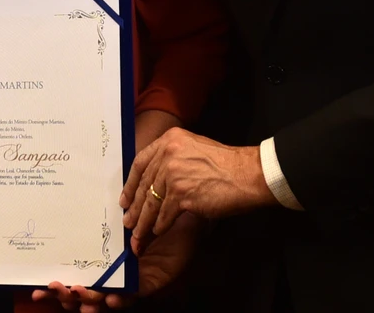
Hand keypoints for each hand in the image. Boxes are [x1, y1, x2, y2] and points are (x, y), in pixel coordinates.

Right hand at [32, 213, 202, 310]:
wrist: (182, 210)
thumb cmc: (150, 207)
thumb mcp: (122, 208)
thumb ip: (103, 210)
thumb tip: (76, 199)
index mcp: (104, 258)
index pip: (77, 276)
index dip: (60, 284)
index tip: (40, 285)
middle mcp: (114, 272)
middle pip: (87, 292)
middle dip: (67, 295)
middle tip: (51, 289)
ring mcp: (131, 280)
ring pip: (106, 299)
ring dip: (90, 300)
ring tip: (77, 294)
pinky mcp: (151, 283)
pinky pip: (135, 296)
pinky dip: (122, 299)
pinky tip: (111, 298)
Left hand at [120, 128, 272, 250]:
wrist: (247, 174)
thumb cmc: (226, 164)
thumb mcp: (194, 149)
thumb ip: (173, 158)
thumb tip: (156, 180)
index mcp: (169, 140)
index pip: (141, 162)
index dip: (131, 183)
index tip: (125, 198)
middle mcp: (168, 154)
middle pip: (144, 184)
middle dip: (134, 206)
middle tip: (127, 221)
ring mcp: (173, 174)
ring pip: (151, 202)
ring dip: (143, 221)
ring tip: (137, 234)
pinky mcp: (181, 194)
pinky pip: (164, 214)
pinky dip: (160, 225)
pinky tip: (157, 231)